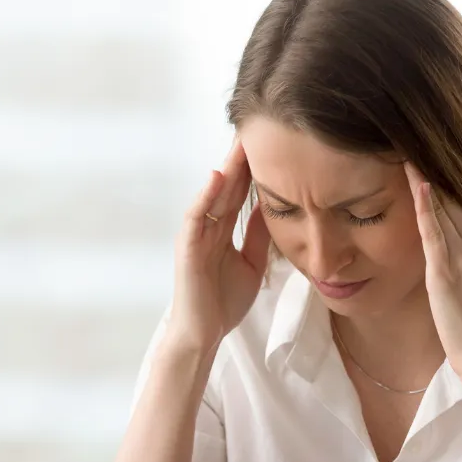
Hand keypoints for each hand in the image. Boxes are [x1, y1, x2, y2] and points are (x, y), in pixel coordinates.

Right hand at [166, 140, 270, 353]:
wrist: (203, 335)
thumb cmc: (223, 303)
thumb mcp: (252, 263)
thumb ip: (258, 235)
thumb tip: (275, 206)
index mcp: (223, 231)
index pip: (240, 191)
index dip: (255, 167)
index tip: (273, 142)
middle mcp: (208, 228)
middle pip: (228, 186)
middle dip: (242, 157)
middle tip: (258, 126)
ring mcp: (196, 236)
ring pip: (213, 194)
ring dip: (227, 168)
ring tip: (241, 141)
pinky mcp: (187, 249)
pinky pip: (196, 217)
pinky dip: (206, 196)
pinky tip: (219, 176)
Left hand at [404, 162, 461, 386]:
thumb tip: (445, 253)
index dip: (445, 184)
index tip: (427, 160)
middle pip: (455, 200)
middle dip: (432, 174)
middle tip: (411, 144)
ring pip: (444, 209)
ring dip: (423, 181)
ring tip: (405, 153)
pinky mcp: (446, 273)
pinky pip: (434, 231)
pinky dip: (424, 205)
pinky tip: (413, 183)